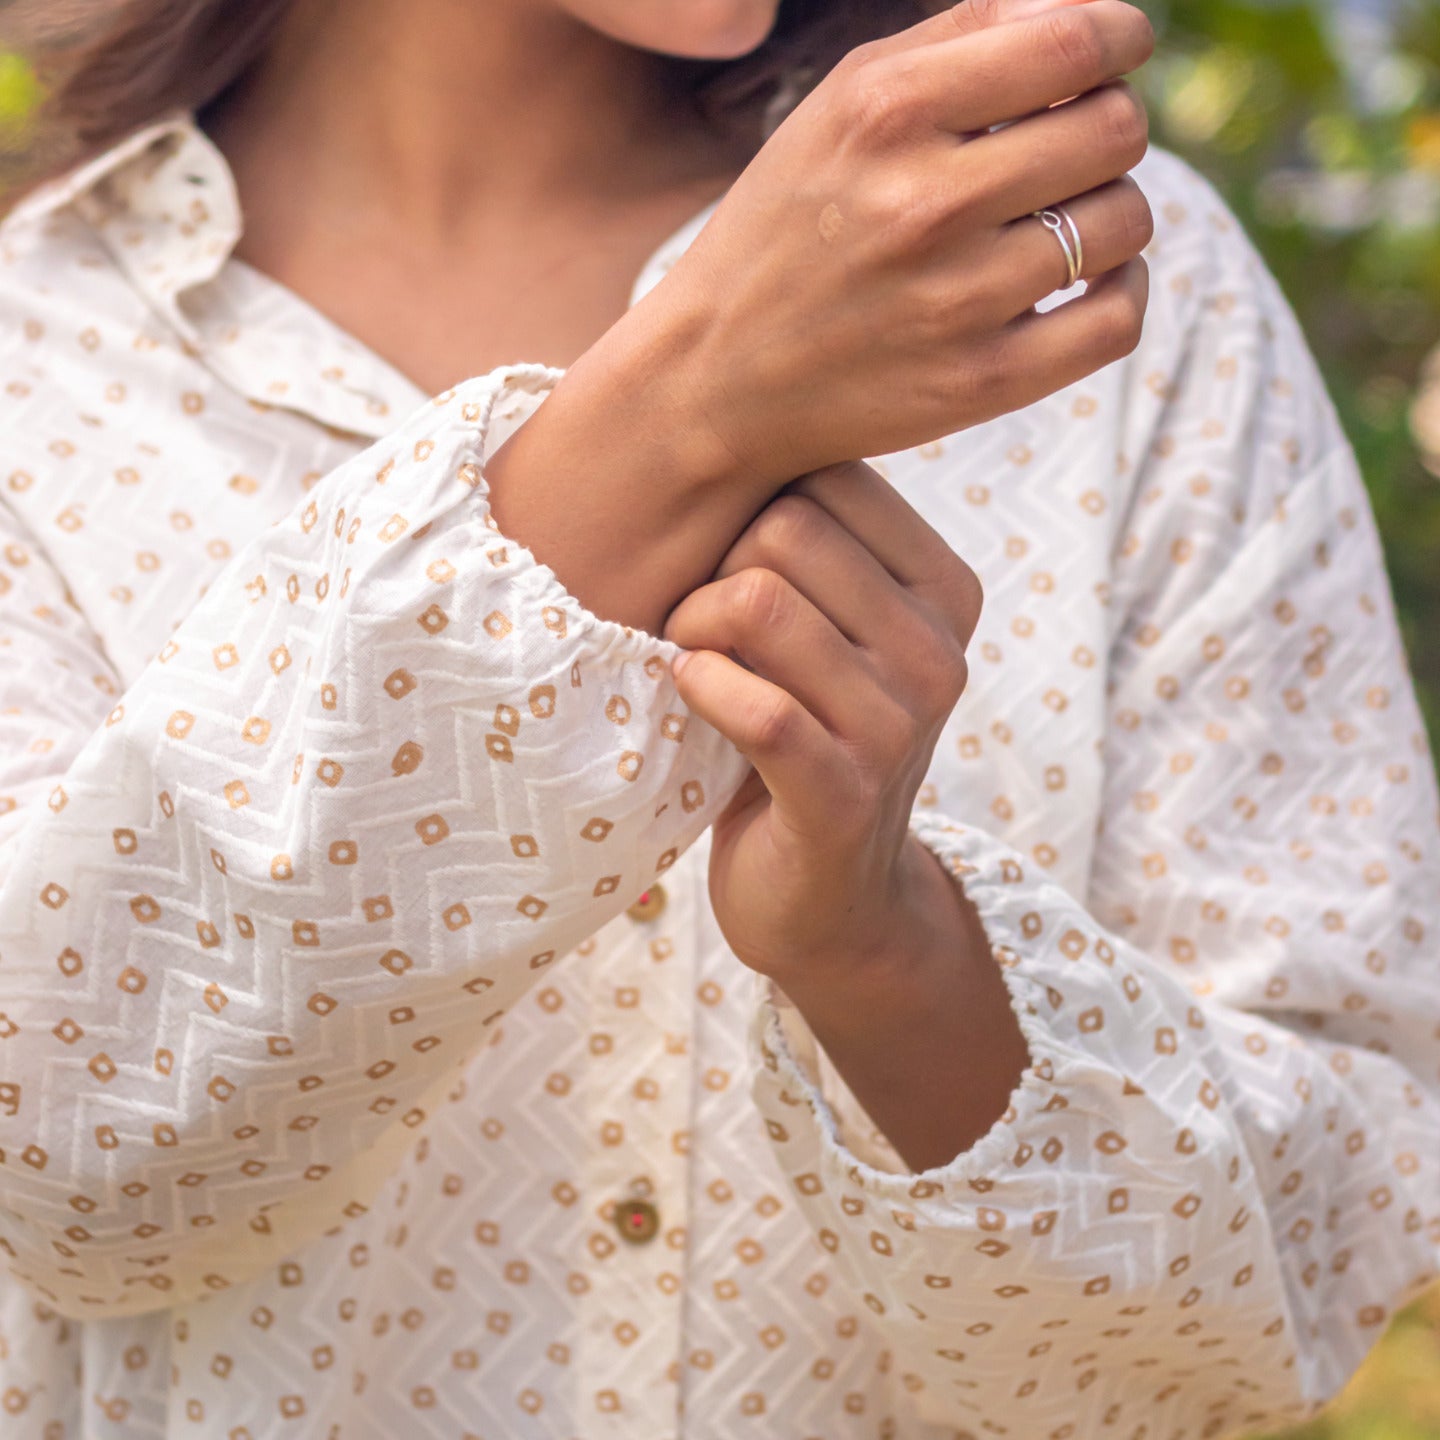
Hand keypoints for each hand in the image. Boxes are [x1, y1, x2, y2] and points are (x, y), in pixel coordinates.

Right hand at [652, 0, 1154, 487]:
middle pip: (1115, 129)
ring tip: (1060, 223)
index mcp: (886, 113)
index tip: (1117, 54)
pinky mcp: (980, 382)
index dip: (1120, 39)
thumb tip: (1081, 13)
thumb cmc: (785, 232)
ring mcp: (957, 301)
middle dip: (1109, 126)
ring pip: (1125, 221)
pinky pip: (1116, 320)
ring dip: (1109, 212)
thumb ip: (957, 39)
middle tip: (1070, 152)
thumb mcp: (837, 109)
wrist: (717, 379)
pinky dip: (1123, 292)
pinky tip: (1086, 283)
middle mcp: (924, 203)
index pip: (1073, 40)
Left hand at [662, 460, 980, 983]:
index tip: (735, 564)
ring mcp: (898, 727)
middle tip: (702, 626)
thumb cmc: (806, 737)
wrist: (830, 898)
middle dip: (714, 569)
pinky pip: (751, 702)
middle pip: (782, 530)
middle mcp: (938, 651)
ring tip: (696, 663)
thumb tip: (742, 413)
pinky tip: (693, 698)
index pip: (831, 476)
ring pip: (757, 603)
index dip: (754, 509)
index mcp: (946, 591)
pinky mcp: (841, 795)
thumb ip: (812, 542)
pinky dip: (697, 688)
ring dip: (693, 631)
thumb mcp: (835, 631)